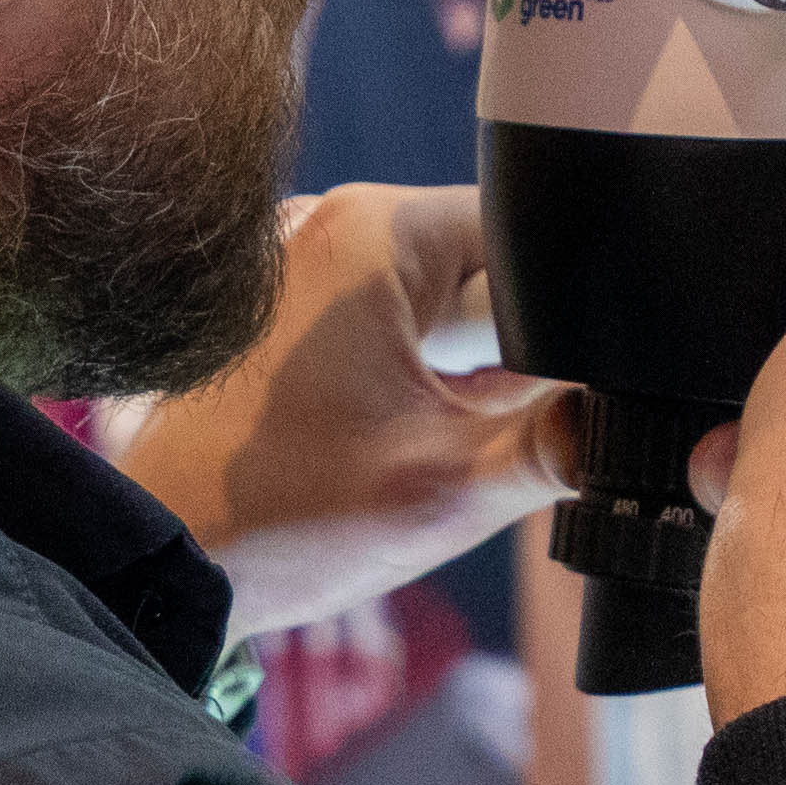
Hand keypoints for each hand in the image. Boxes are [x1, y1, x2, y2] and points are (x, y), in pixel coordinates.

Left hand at [113, 186, 570, 639]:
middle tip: (476, 437)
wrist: (151, 562)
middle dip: (505, 356)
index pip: (530, 236)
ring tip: (413, 444)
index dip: (574, 316)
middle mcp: (326, 223)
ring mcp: (288, 263)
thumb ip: (562, 447)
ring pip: (429, 304)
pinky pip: (373, 325)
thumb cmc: (279, 520)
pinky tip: (377, 443)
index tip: (578, 388)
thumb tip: (634, 427)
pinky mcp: (269, 312)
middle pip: (482, 271)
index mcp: (375, 232)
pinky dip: (399, 380)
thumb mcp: (448, 491)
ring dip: (453, 374)